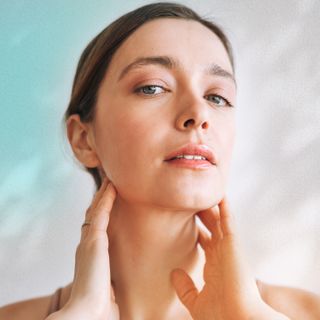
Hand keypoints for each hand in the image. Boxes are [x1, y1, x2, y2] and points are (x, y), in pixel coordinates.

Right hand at [55, 178, 118, 319]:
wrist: (89, 312)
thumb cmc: (99, 305)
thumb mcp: (107, 286)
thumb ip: (110, 278)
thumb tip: (118, 285)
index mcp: (89, 254)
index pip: (94, 227)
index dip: (99, 211)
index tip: (106, 200)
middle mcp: (87, 244)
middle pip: (93, 214)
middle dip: (99, 198)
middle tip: (107, 182)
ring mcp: (89, 240)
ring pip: (96, 209)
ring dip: (103, 193)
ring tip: (110, 179)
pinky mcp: (94, 239)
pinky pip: (101, 212)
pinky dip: (106, 198)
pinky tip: (112, 187)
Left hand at [171, 198, 288, 319]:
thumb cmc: (219, 316)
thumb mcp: (195, 301)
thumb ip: (184, 287)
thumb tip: (173, 272)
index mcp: (214, 267)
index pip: (205, 242)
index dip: (197, 230)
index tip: (186, 220)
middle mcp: (221, 254)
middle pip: (211, 228)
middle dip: (202, 214)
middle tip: (192, 201)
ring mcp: (228, 248)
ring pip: (219, 221)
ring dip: (211, 207)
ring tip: (202, 191)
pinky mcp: (234, 244)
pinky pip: (229, 221)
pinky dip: (225, 208)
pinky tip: (219, 195)